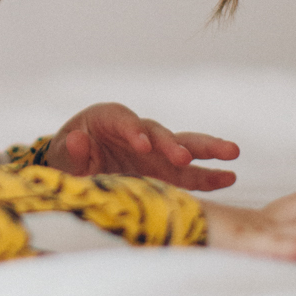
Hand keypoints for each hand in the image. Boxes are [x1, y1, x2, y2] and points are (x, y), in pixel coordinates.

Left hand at [44, 102, 238, 190]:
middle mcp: (138, 130)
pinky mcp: (165, 168)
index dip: (134, 132)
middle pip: (160, 132)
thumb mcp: (64, 152)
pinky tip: (229, 177)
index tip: (142, 145)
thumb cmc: (71, 153)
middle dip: (172, 143)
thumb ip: (71, 149)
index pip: (125, 122)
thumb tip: (79, 141)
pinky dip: (207, 175)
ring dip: (206, 150)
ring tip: (231, 152)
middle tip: (183, 155)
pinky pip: (188, 172)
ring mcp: (155, 150)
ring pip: (183, 147)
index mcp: (110, 118)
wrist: (78, 162)